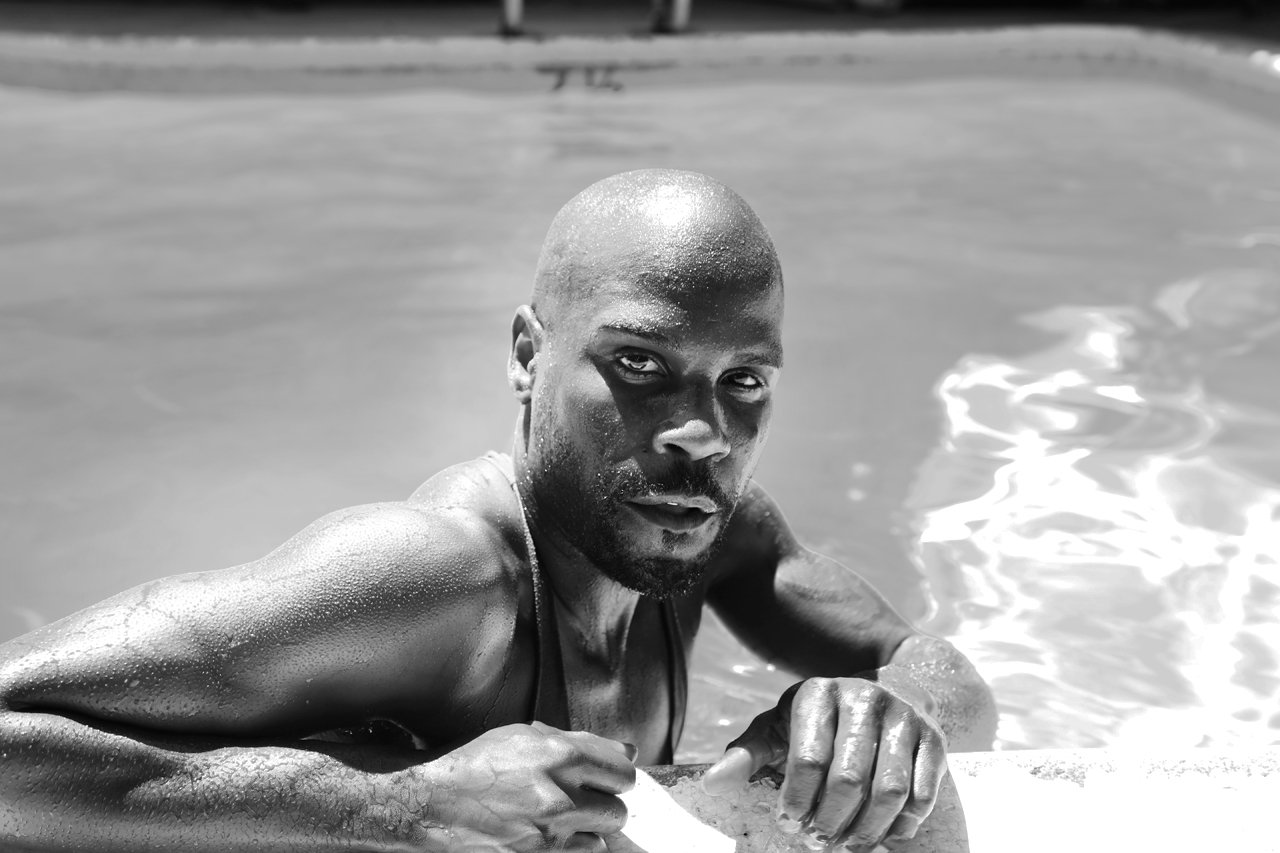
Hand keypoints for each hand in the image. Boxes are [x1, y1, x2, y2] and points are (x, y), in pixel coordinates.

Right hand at [418, 722, 635, 851]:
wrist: (432, 803)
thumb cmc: (479, 763)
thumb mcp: (528, 736)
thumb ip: (584, 743)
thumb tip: (628, 751)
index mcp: (560, 755)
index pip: (623, 773)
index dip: (616, 777)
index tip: (604, 780)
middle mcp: (559, 795)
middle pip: (619, 811)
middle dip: (604, 805)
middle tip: (582, 801)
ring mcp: (548, 834)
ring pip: (602, 840)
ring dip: (588, 831)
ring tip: (561, 820)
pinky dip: (570, 849)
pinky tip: (548, 836)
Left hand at [701, 678, 945, 851]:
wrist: (896, 682)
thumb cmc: (824, 716)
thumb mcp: (781, 725)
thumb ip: (747, 755)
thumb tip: (711, 785)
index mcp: (818, 693)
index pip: (806, 759)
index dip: (796, 801)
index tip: (788, 823)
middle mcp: (864, 698)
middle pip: (848, 780)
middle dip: (829, 821)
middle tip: (818, 840)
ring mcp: (904, 718)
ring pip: (888, 791)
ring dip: (866, 830)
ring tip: (847, 845)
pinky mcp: (935, 739)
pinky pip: (921, 794)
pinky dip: (902, 825)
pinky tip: (883, 835)